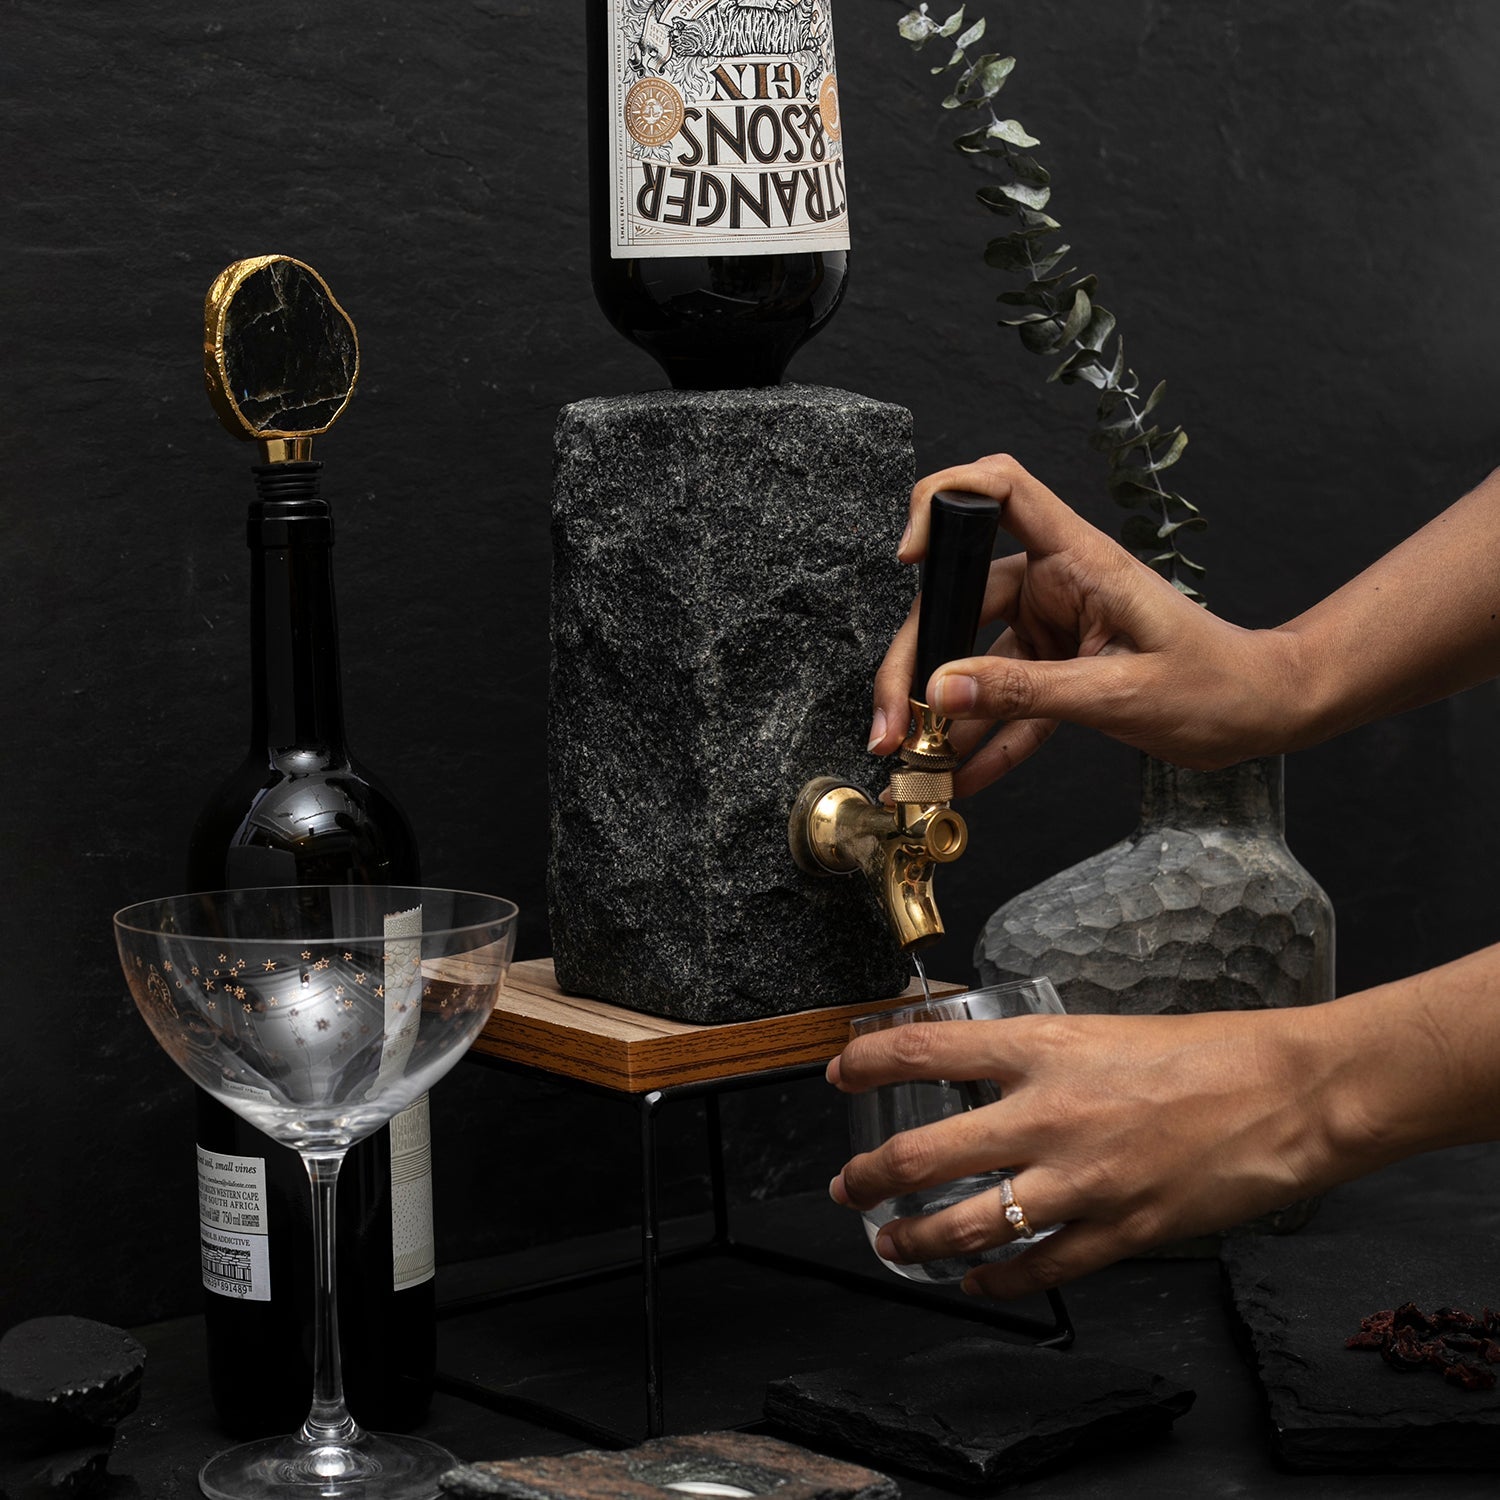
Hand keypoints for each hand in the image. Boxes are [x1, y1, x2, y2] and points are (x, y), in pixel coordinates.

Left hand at [825, 1007, 1338, 1296]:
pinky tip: (977, 1281)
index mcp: (1043, 1050)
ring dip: (914, 1238)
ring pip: (967, 1224)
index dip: (868, 1064)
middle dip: (869, 1177)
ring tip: (889, 1240)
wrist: (1288, 1093)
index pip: (925, 1051)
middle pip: (925, 1154)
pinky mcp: (1120, 1232)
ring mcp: (1082, 1181)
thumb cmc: (1204, 1052)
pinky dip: (995, 1280)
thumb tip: (979, 1071)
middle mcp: (1049, 1115)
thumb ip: (1036, 1057)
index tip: (839, 1075)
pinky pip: (1038, 1267)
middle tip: (847, 1186)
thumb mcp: (1099, 1031)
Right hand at [866, 455, 1301, 795]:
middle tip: (893, 727)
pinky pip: (1007, 701)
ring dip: (943, 715)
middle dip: (917, 664)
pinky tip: (961, 778)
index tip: (907, 558)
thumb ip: (1027, 693)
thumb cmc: (1216, 685)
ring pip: (973, 659)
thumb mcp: (1118, 692)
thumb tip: (943, 689)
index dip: (943, 503)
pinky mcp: (1058, 669)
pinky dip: (984, 740)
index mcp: (1079, 559)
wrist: (1263, 712)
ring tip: (913, 767)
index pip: (1001, 489)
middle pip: (961, 600)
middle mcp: (1057, 584)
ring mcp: (1053, 627)